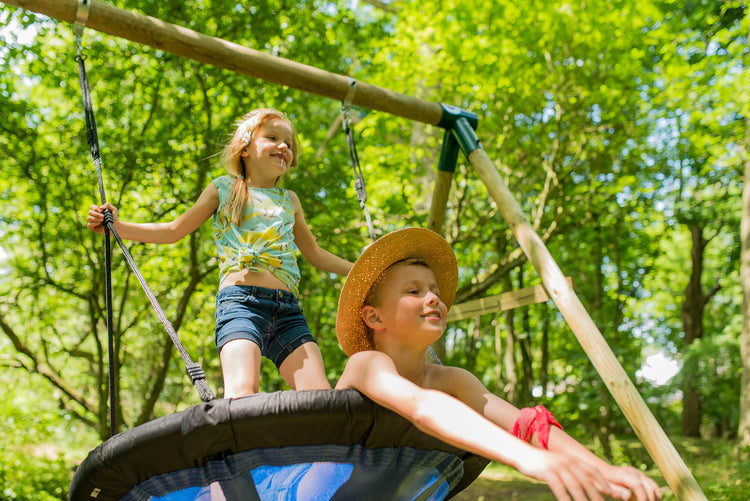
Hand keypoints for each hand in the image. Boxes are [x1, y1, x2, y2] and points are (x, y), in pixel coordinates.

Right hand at [86, 203, 117, 234]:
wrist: (115, 226)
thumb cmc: (114, 218)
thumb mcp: (113, 210)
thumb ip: (108, 205)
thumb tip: (101, 207)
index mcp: (97, 210)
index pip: (92, 206)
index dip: (94, 208)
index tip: (100, 210)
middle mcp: (93, 215)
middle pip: (89, 212)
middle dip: (96, 214)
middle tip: (103, 216)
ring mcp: (92, 221)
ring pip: (88, 218)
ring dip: (95, 218)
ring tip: (102, 220)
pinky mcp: (92, 227)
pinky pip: (89, 225)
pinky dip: (93, 224)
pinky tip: (99, 223)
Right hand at [519, 449, 633, 500]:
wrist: (523, 454)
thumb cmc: (543, 465)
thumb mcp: (560, 466)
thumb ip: (573, 473)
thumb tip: (586, 486)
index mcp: (574, 460)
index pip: (594, 472)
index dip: (605, 483)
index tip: (615, 494)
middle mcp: (568, 462)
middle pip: (588, 480)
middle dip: (598, 494)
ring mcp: (558, 466)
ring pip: (575, 485)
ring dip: (584, 499)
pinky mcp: (547, 472)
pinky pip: (559, 487)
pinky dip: (565, 498)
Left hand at [602, 464, 661, 500]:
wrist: (602, 469)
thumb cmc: (601, 480)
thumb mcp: (606, 487)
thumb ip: (617, 491)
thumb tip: (629, 497)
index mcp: (625, 475)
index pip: (639, 486)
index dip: (643, 499)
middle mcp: (634, 472)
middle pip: (650, 487)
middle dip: (650, 500)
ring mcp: (639, 473)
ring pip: (654, 486)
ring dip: (655, 499)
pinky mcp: (641, 476)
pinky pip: (652, 486)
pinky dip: (654, 495)